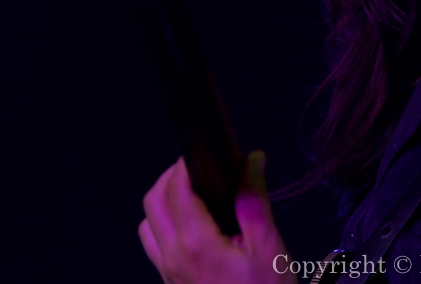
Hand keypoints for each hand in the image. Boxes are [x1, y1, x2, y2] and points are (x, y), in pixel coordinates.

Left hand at [139, 151, 296, 283]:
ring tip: (197, 194)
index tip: (205, 152)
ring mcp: (168, 274)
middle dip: (171, 176)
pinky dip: (165, 225)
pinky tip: (195, 225)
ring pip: (147, 224)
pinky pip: (155, 246)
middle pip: (152, 201)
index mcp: (196, 244)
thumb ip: (254, 200)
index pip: (176, 188)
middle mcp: (173, 258)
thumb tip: (251, 160)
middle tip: (201, 168)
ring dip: (164, 201)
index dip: (186, 162)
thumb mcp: (269, 247)